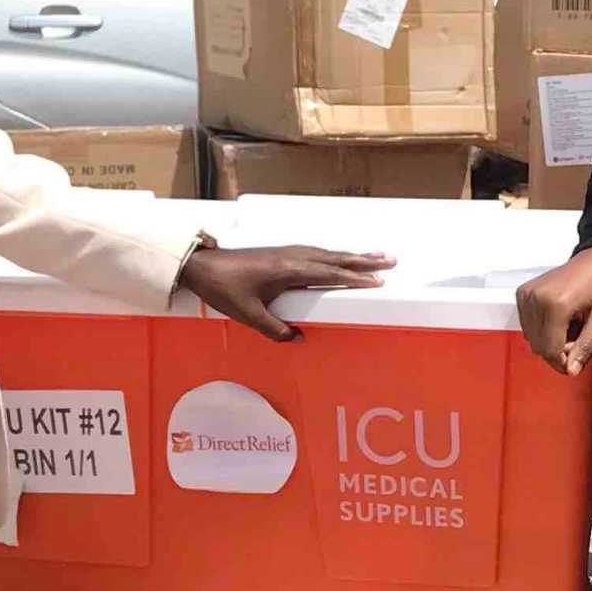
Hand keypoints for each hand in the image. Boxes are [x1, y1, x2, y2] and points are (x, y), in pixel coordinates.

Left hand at [179, 241, 393, 340]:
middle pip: (335, 258)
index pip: (330, 274)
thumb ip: (275, 329)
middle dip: (363, 261)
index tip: (378, 281)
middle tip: (390, 260)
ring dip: (351, 255)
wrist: (201, 265)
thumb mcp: (248, 315)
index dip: (355, 278)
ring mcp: (286, 252)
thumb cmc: (223, 289)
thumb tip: (299, 338)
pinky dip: (333, 254)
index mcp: (288, 271)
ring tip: (373, 256)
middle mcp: (292, 257)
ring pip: (327, 253)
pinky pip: (315, 252)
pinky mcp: (280, 253)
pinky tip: (338, 257)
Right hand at [517, 246, 591, 377]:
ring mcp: (527, 294)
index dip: (562, 363)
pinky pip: (527, 325)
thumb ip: (585, 346)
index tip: (575, 363)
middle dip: (557, 351)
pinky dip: (541, 329)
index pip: (549, 349)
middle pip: (538, 346)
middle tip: (577, 339)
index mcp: (556, 304)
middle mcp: (536, 297)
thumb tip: (571, 371)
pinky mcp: (522, 293)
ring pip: (531, 338)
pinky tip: (559, 319)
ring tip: (570, 327)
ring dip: (549, 341)